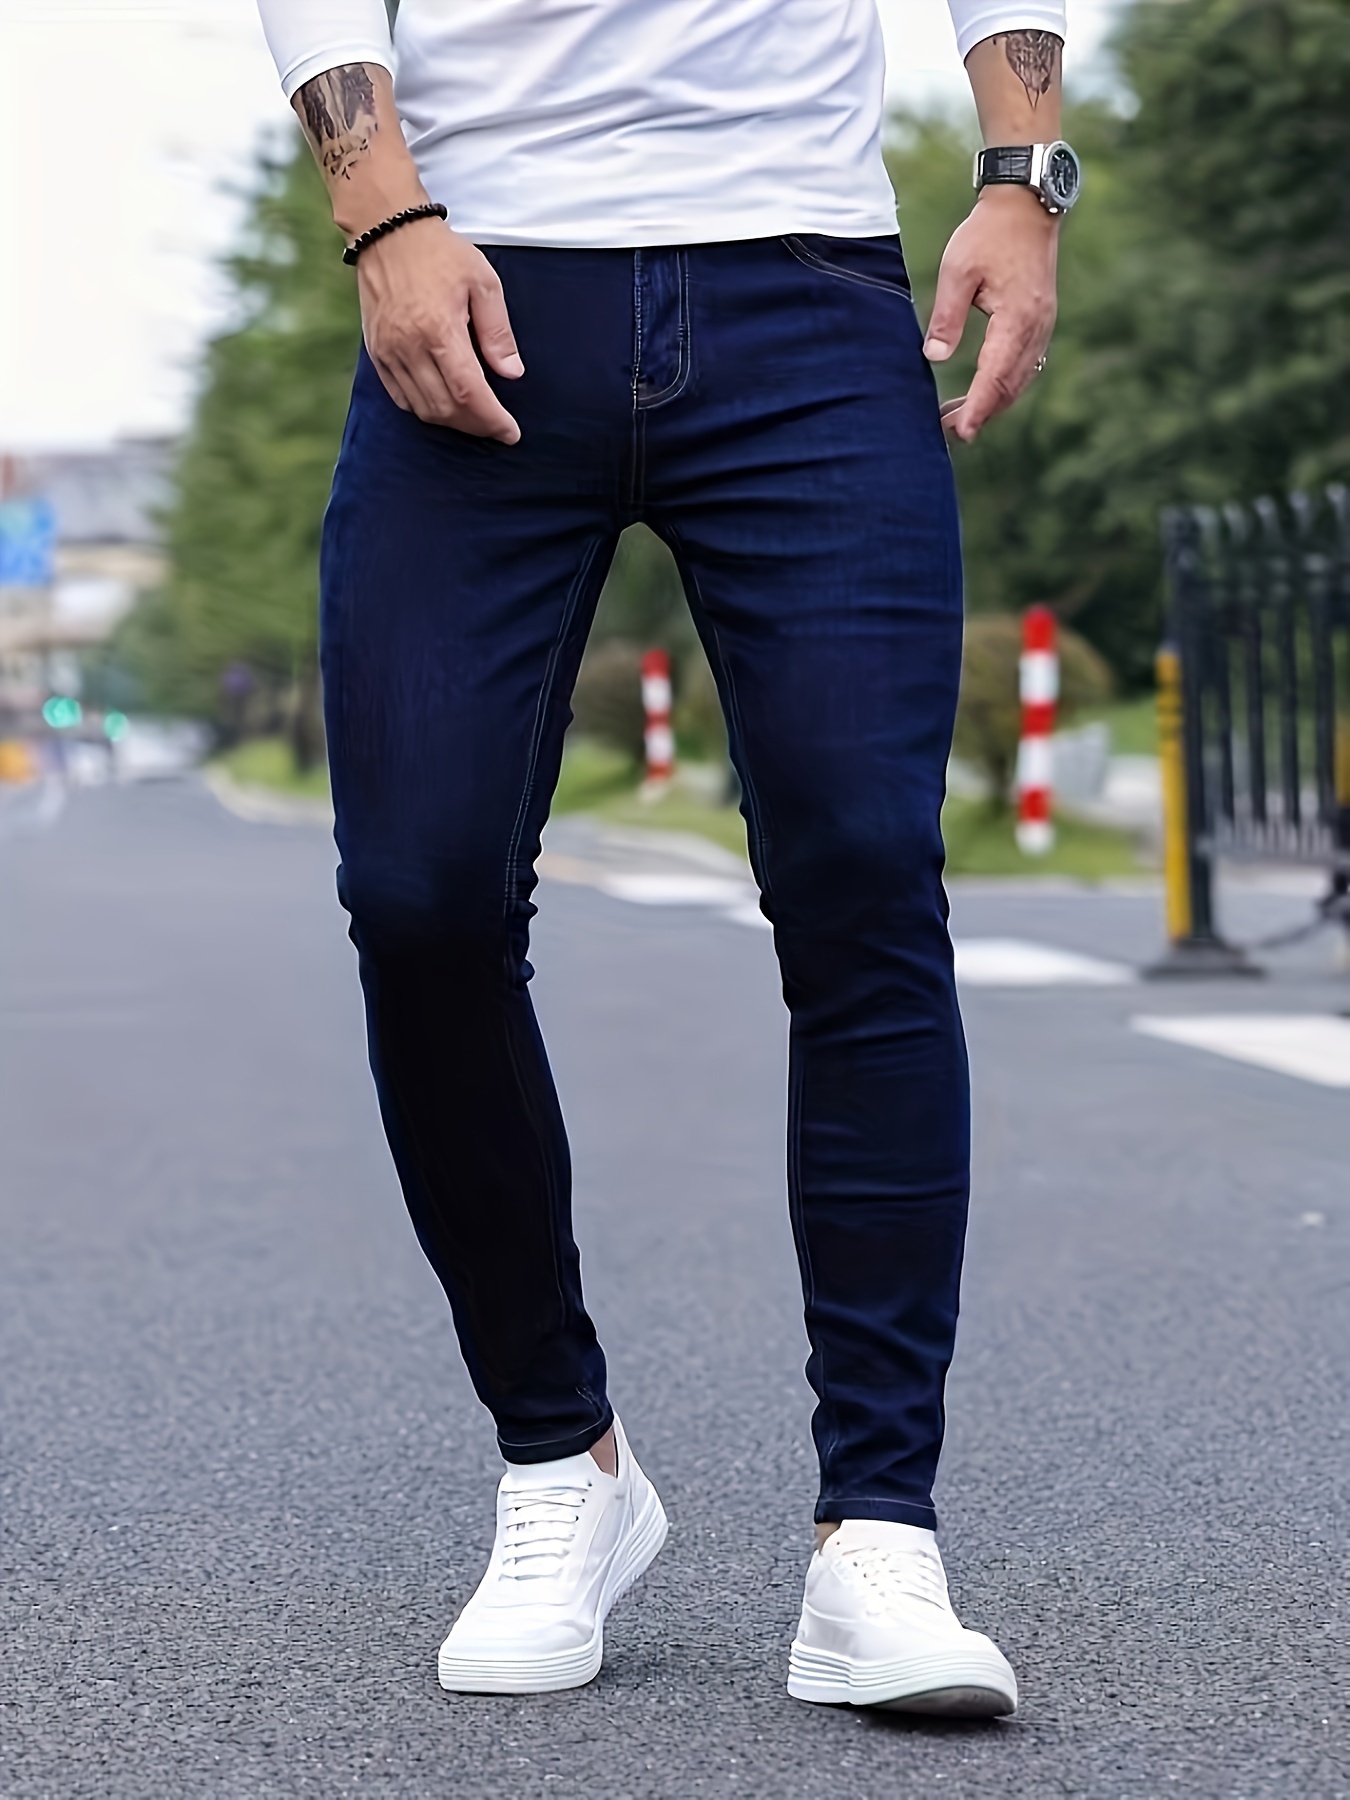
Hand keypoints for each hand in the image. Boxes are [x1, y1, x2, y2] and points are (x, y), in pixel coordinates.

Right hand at [356, 218, 523, 441]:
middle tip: (496, 426)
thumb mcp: (483, 282)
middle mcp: (409, 345)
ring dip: (451, 422)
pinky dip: (423, 409)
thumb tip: (511, 373)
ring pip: (421, 408)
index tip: (510, 432)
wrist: (388, 231)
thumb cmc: (440, 252)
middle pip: (445, 408)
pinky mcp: (376, 352)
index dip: (491, 419)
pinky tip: (443, 405)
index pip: (467, 392)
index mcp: (439, 329)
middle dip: (475, 425)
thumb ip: (498, 332)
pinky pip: (400, 397)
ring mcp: (388, 351)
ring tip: (474, 418)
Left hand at [923, 185, 1058, 443]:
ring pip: (1019, 379)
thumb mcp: (958, 270)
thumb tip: (933, 357)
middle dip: (981, 413)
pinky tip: (982, 391)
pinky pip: (1025, 365)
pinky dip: (1004, 384)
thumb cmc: (988, 233)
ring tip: (959, 417)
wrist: (1025, 204)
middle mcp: (1036, 328)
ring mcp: (1042, 326)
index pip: (995, 376)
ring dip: (992, 402)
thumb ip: (946, 316)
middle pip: (1010, 386)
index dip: (977, 407)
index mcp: (1017, 318)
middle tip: (950, 432)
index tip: (962, 432)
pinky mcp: (1039, 322)